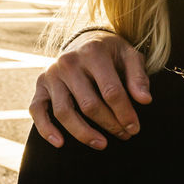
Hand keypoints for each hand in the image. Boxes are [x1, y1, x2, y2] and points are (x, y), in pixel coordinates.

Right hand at [29, 31, 150, 149]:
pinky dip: (46, 129)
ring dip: (84, 133)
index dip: (124, 113)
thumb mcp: (129, 56)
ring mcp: (51, 75)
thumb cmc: (111, 53)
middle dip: (110, 124)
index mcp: (93, 52)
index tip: (135, 128)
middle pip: (89, 104)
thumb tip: (145, 100)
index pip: (111, 91)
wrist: (84, 40)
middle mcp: (69, 62)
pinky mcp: (40, 85)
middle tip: (125, 136)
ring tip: (102, 144)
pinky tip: (60, 143)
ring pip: (64, 112)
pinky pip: (37, 110)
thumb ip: (138, 77)